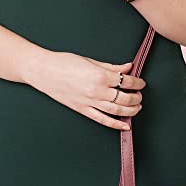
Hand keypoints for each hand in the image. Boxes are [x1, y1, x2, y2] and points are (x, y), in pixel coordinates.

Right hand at [24, 49, 145, 130]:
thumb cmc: (64, 63)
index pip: (126, 82)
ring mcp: (90, 102)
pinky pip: (103, 120)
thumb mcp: (90, 60)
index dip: (137, 83)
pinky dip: (116, 124)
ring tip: (137, 107)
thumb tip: (128, 68)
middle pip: (124, 98)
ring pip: (117, 111)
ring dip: (130, 110)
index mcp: (99, 75)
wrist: (44, 71)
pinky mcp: (84, 110)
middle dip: (136, 97)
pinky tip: (126, 125)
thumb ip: (111, 67)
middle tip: (140, 95)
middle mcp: (97, 91)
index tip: (141, 83)